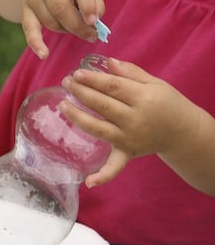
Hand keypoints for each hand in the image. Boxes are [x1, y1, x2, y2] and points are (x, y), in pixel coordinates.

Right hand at [22, 0, 103, 58]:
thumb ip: (94, 0)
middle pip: (61, 8)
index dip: (88, 5)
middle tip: (91, 36)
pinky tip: (44, 54)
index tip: (94, 22)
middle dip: (78, 26)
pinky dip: (36, 43)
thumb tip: (94, 23)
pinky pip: (30, 29)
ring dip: (66, 30)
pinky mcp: (25, 9)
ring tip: (75, 27)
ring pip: (50, 22)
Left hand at [58, 58, 200, 187]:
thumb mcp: (154, 83)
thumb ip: (130, 73)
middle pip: (102, 105)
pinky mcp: (128, 153)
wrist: (182, 131)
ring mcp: (130, 138)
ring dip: (78, 118)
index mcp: (143, 98)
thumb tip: (108, 62)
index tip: (76, 73)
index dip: (92, 79)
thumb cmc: (165, 103)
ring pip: (98, 129)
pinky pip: (115, 167)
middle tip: (66, 82)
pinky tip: (88, 182)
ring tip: (62, 106)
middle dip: (81, 92)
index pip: (112, 87)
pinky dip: (103, 176)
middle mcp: (135, 119)